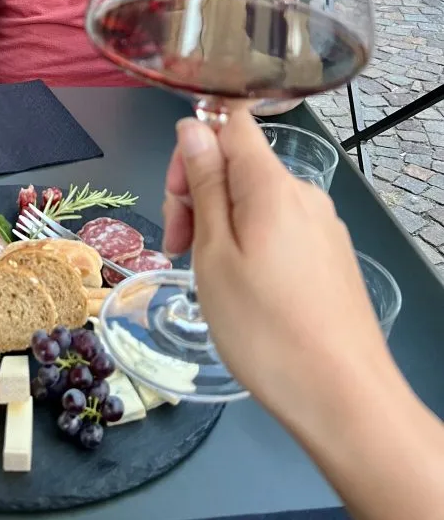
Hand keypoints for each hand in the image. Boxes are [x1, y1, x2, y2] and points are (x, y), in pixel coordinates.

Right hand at [162, 111, 401, 425]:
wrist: (343, 397)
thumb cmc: (264, 328)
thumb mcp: (214, 253)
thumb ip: (204, 185)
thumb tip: (194, 126)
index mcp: (272, 184)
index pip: (230, 122)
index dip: (195, 144)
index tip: (177, 195)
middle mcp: (304, 194)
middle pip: (240, 164)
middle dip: (199, 193)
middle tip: (179, 248)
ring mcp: (323, 226)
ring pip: (257, 200)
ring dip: (221, 223)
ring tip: (206, 276)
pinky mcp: (331, 256)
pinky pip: (279, 228)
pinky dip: (249, 243)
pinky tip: (241, 289)